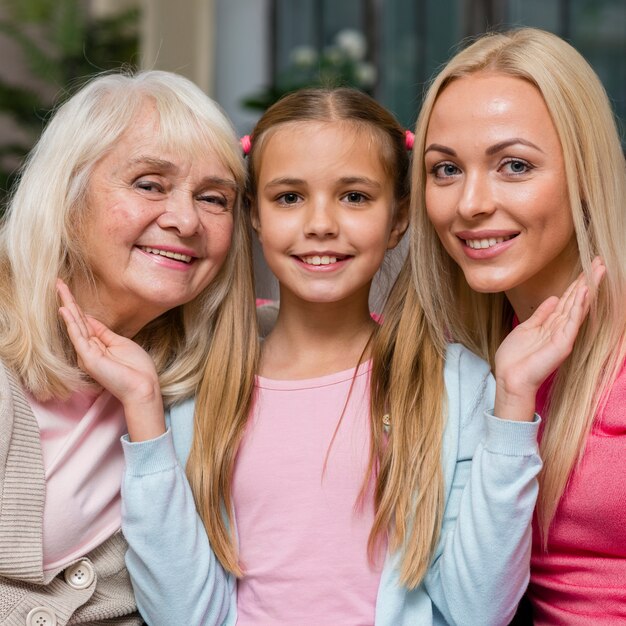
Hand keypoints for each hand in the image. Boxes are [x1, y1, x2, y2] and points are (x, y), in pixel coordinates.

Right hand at [57, 279, 165, 440]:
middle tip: (58, 283)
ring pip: (75, 326)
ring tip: (59, 289)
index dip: (78, 307)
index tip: (69, 292)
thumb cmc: (137, 368)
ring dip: (67, 306)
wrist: (144, 387)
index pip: (85, 322)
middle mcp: (89, 350)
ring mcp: (88, 354)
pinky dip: (71, 322)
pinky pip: (78, 337)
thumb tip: (90, 320)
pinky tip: (65, 310)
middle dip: (69, 301)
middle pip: (77, 321)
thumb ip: (104, 333)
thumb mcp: (121, 343)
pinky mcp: (89, 359)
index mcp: (98, 346)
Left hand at [494, 258, 604, 420]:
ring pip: (578, 306)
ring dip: (588, 287)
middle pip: (576, 300)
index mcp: (552, 324)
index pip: (567, 300)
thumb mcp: (526, 329)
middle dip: (587, 280)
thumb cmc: (515, 358)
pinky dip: (579, 305)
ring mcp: (564, 335)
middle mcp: (561, 328)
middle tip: (600, 262)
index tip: (587, 267)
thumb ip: (541, 315)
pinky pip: (573, 320)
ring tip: (598, 270)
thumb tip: (553, 299)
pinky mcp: (563, 343)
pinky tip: (585, 291)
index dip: (576, 283)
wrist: (510, 378)